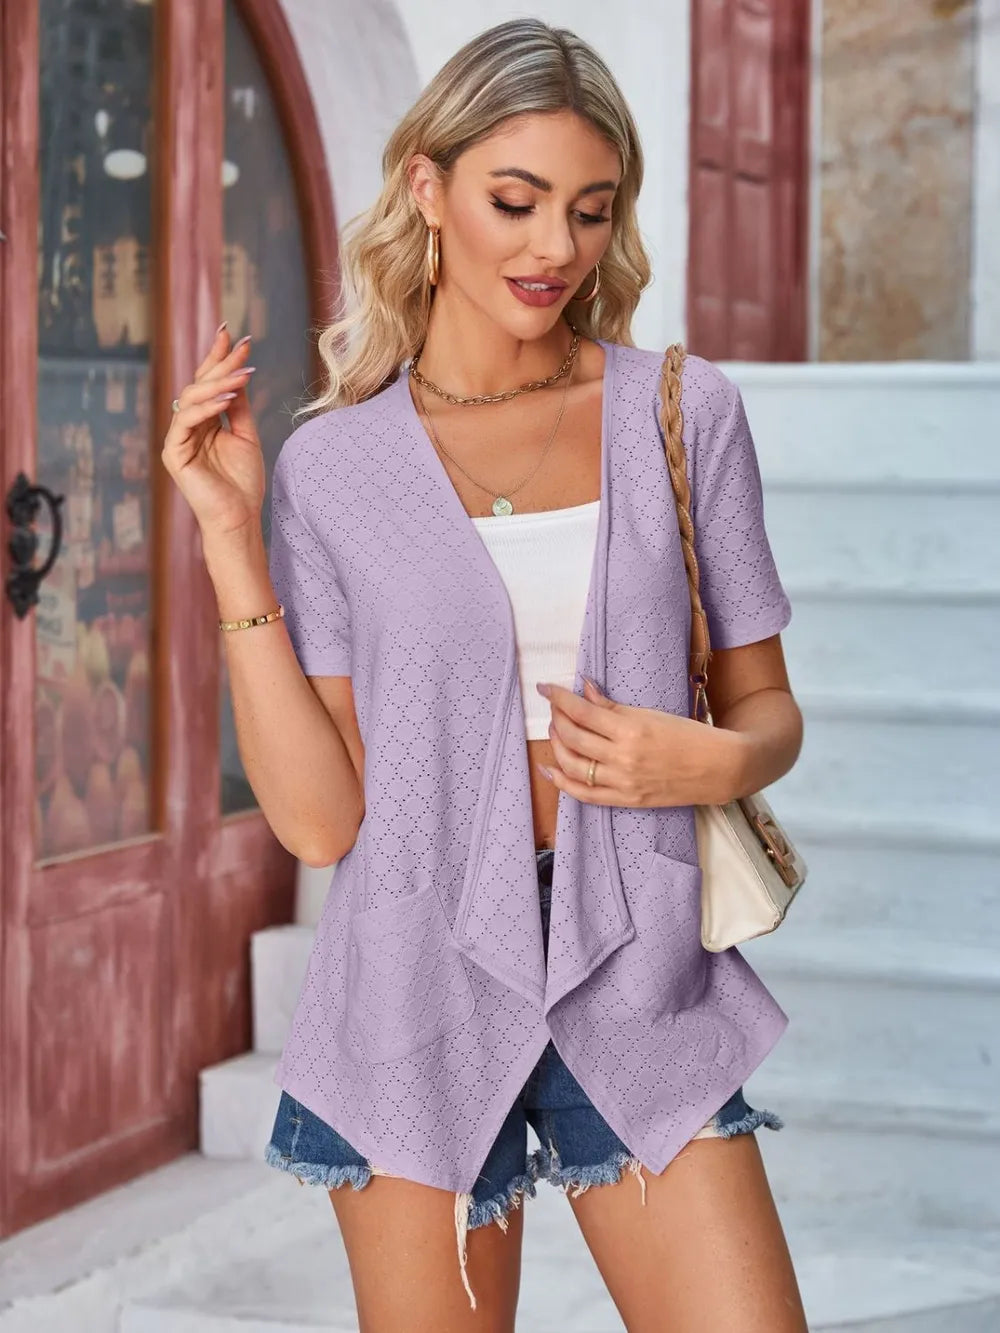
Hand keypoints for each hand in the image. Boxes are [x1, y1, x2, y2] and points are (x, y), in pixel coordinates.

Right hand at [160, 324, 264, 536]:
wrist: (239, 517)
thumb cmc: (242, 482)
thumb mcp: (245, 435)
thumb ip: (238, 406)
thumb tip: (238, 373)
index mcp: (203, 422)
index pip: (208, 383)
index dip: (219, 358)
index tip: (236, 336)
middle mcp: (187, 427)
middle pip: (198, 385)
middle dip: (220, 363)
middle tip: (241, 345)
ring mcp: (178, 439)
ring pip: (191, 399)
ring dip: (218, 382)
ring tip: (242, 373)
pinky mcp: (173, 453)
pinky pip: (186, 421)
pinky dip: (206, 407)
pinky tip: (227, 398)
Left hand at [535, 677, 743, 807]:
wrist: (717, 768)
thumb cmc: (688, 735)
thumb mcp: (651, 714)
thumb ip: (612, 705)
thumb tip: (584, 690)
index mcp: (631, 730)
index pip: (582, 712)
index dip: (559, 698)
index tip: (545, 688)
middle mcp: (622, 758)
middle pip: (573, 737)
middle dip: (556, 719)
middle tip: (554, 708)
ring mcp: (622, 782)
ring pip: (573, 765)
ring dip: (557, 746)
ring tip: (555, 731)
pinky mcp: (625, 800)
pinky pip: (584, 794)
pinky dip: (562, 782)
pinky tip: (550, 769)